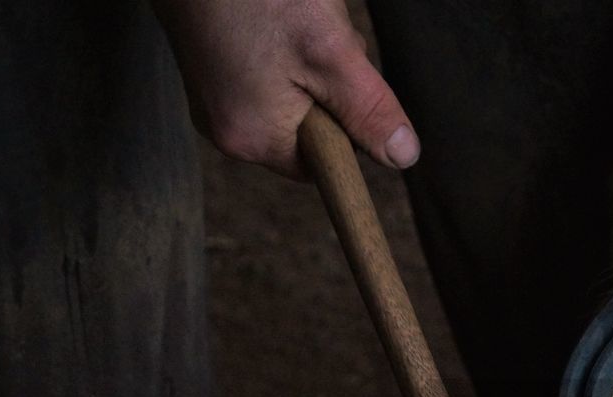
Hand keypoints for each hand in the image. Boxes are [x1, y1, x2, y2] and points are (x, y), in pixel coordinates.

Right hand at [153, 0, 418, 177]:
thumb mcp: (330, 56)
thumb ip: (368, 111)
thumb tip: (403, 157)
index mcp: (251, 137)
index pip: (321, 166)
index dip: (347, 128)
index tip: (345, 81)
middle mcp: (223, 126)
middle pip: (307, 126)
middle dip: (328, 84)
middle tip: (323, 38)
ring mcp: (211, 94)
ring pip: (290, 92)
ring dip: (311, 57)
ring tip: (297, 17)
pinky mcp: (208, 62)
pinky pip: (266, 69)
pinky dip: (285, 43)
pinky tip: (278, 12)